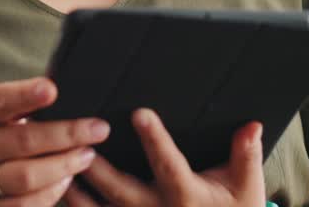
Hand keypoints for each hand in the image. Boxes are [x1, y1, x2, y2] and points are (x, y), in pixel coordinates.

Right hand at [0, 77, 107, 206]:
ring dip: (65, 165)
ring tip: (87, 154)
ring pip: (27, 177)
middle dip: (67, 134)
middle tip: (98, 128)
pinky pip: (26, 205)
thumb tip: (63, 90)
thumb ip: (18, 100)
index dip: (25, 94)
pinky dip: (52, 192)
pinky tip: (67, 178)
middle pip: (23, 141)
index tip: (52, 89)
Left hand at [66, 108, 264, 206]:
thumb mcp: (247, 186)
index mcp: (187, 196)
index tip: (140, 112)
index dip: (155, 139)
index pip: (168, 164)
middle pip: (121, 189)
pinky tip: (55, 187)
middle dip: (99, 165)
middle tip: (80, 136)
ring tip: (56, 161)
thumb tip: (252, 124)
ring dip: (76, 188)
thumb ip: (246, 153)